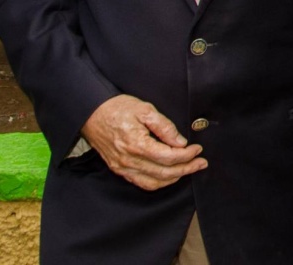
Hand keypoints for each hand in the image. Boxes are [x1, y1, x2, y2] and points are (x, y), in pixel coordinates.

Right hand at [81, 94, 207, 190]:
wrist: (92, 114)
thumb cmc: (118, 109)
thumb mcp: (144, 110)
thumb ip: (164, 126)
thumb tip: (180, 142)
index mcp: (137, 145)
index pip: (169, 157)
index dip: (187, 155)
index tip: (197, 149)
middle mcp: (129, 160)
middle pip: (164, 172)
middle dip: (186, 169)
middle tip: (201, 163)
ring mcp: (123, 168)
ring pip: (154, 182)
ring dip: (175, 178)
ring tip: (189, 169)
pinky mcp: (119, 170)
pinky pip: (142, 183)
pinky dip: (159, 182)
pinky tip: (169, 175)